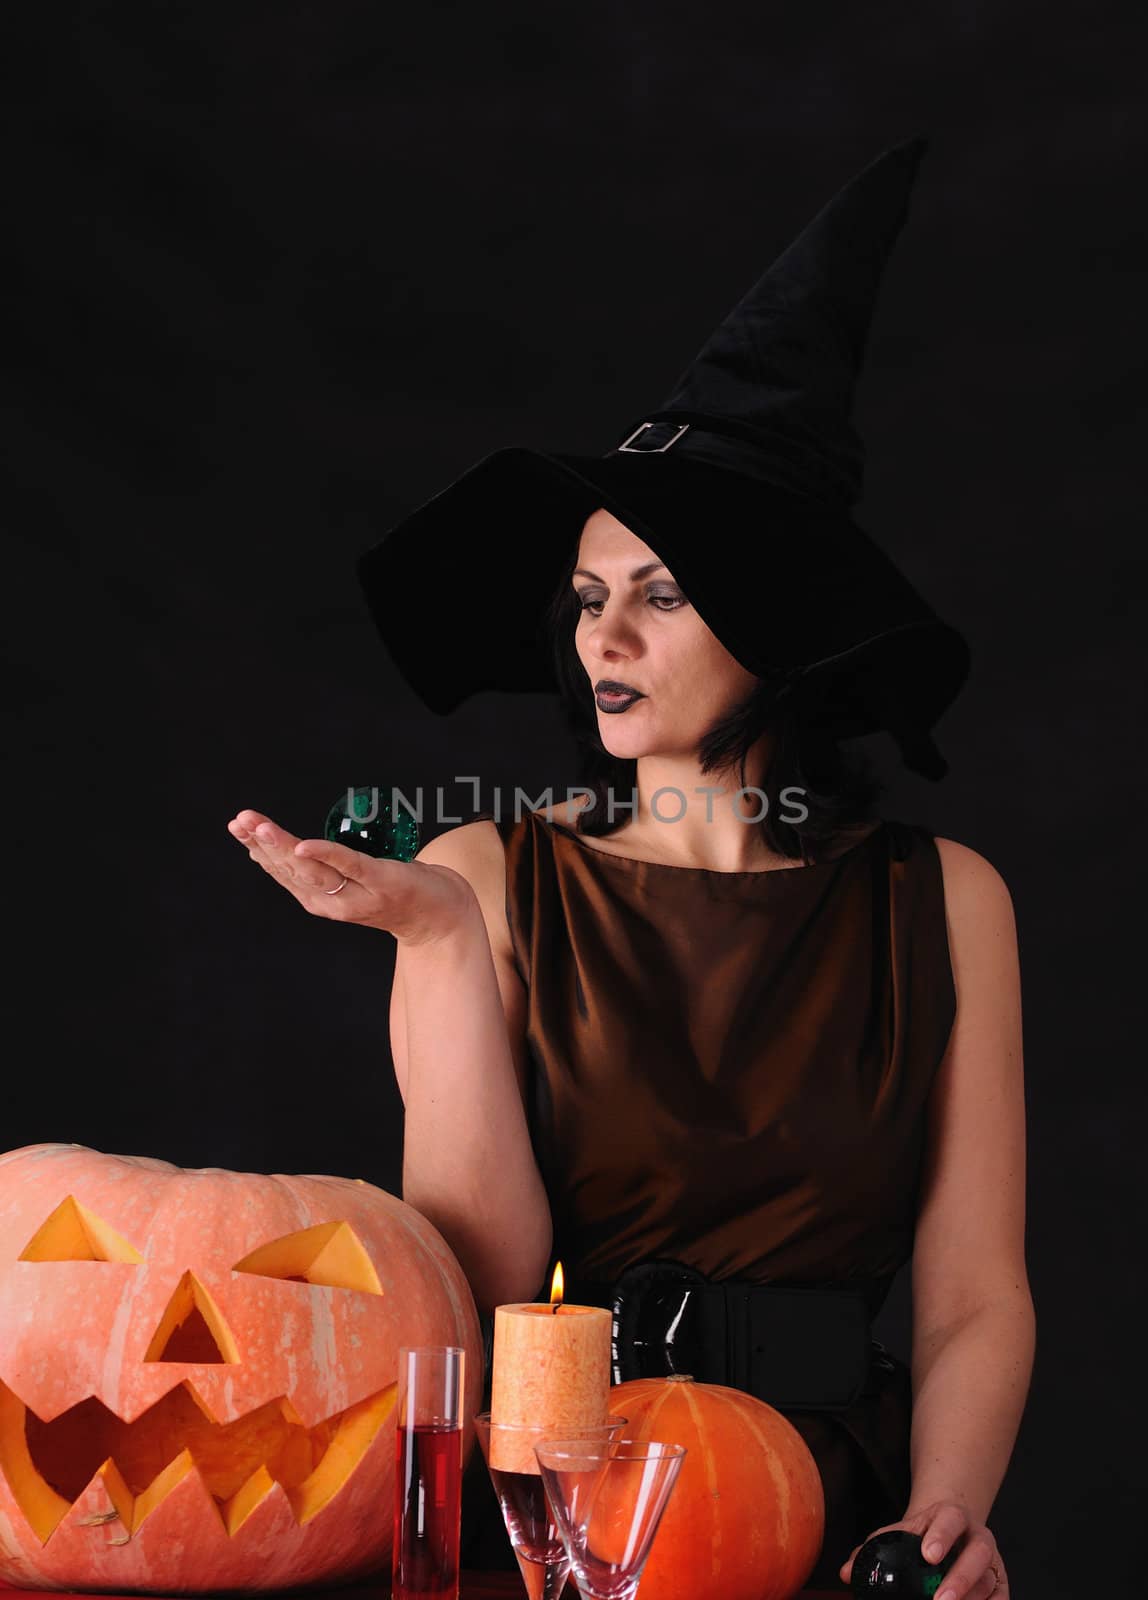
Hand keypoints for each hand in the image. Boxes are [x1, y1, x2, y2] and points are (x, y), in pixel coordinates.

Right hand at [227, 810, 477, 945]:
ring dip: (284, 846)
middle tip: (241, 820)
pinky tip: (306, 845)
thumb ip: (324, 869)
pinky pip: (349, 865)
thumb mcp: (350, 883)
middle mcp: (332, 903)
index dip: (258, 849)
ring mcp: (356, 895)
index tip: (239, 826)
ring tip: (262, 826)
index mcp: (320, 901)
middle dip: (263, 843)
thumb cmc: (394, 892)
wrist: (440, 918)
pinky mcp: (382, 882)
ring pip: (312, 869)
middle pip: (290, 870)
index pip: (281, 872)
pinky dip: (325, 855)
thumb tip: (293, 844)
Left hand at [838, 1501, 1006, 1597]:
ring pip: (989, 1579)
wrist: (953, 1527)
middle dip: (960, 1577)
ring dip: (972, 1597)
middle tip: (940, 1599)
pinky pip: (999, 1598)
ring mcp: (992, 1561)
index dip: (942, 1535)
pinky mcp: (1001, 1584)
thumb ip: (874, 1549)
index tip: (928, 1555)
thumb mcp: (901, 1531)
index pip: (950, 1519)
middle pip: (977, 1552)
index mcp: (952, 1516)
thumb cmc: (924, 1533)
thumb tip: (846, 1573)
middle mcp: (978, 1536)